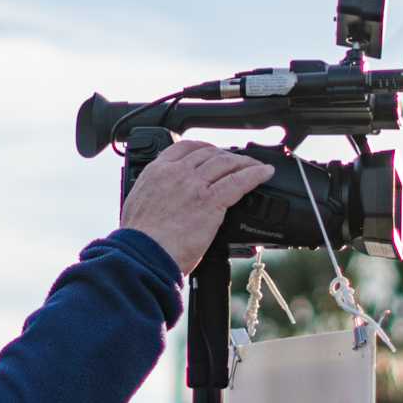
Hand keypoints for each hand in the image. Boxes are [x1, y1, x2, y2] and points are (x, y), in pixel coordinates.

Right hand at [119, 140, 275, 275]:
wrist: (143, 255)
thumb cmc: (140, 241)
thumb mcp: (137, 206)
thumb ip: (153, 196)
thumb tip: (160, 201)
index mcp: (157, 172)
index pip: (184, 147)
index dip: (203, 148)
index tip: (212, 152)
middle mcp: (177, 173)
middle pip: (209, 154)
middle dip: (226, 156)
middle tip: (238, 162)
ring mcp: (195, 185)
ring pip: (226, 164)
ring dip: (244, 162)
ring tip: (256, 165)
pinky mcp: (211, 202)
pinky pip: (239, 181)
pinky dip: (255, 174)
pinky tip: (265, 172)